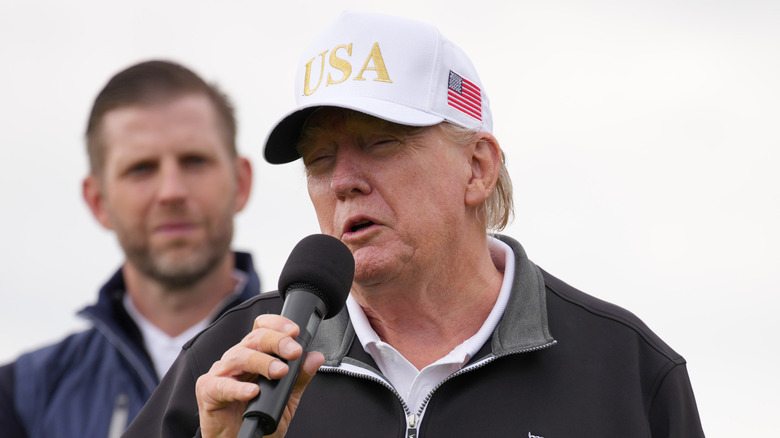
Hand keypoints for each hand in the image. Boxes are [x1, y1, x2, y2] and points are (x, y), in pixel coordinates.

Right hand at [195, 314, 324, 437]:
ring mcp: (221, 373)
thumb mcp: (287, 399)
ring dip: (262, 362)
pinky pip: (222, 385)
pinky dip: (238, 388)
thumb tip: (315, 357)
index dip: (277, 325)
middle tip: (293, 352)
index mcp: (254, 354)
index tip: (295, 332)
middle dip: (277, 341)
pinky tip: (253, 391)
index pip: (262, 328)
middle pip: (254, 338)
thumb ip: (300, 377)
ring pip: (240, 356)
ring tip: (279, 372)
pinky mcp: (208, 390)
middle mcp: (237, 359)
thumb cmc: (260, 418)